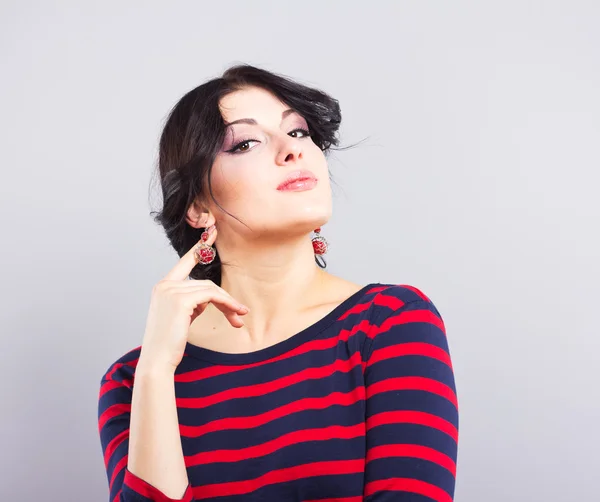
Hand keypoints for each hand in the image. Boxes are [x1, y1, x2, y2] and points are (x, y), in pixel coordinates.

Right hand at [138, 225, 248, 371]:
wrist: (157, 360)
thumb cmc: (169, 342)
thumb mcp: (181, 317)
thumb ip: (192, 303)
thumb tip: (207, 299)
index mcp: (163, 287)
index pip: (184, 262)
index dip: (199, 248)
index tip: (211, 233)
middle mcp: (165, 285)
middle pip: (205, 282)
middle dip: (225, 298)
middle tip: (241, 313)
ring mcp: (171, 291)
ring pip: (210, 289)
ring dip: (228, 303)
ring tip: (240, 317)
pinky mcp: (181, 300)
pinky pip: (211, 296)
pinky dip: (226, 303)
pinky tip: (234, 314)